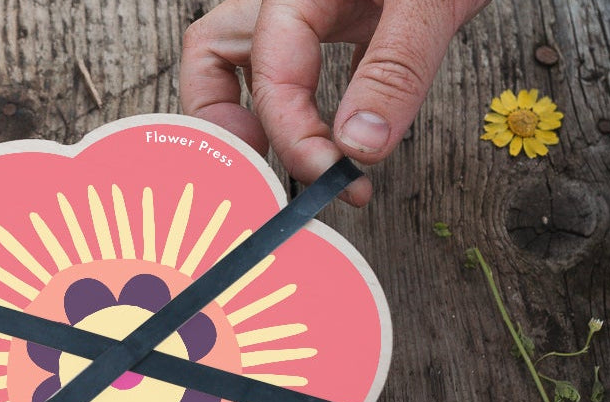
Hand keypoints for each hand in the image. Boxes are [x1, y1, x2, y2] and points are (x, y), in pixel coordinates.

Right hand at [180, 0, 490, 202]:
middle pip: (214, 54)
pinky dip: (296, 102)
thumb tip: (359, 146)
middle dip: (225, 121)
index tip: (329, 175)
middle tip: (265, 173)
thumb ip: (395, 69)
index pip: (268, 70)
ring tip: (287, 160)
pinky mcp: (339, 12)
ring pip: (242, 57)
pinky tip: (331, 137)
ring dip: (252, 112)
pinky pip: (292, 59)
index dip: (291, 133)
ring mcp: (310, 2)